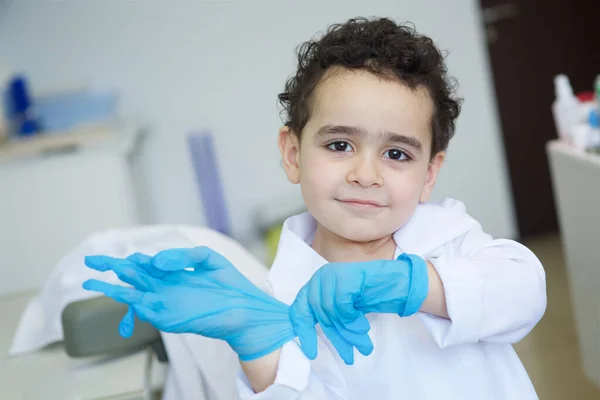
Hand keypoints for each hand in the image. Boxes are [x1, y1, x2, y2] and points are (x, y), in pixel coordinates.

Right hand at [82, 246, 295, 360]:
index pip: (146, 264)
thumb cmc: (230, 284)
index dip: (131, 258)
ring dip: (115, 288)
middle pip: (134, 277)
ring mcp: (168, 303)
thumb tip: (158, 261)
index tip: (119, 253)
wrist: (248, 308)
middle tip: (91, 261)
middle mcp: (167, 288)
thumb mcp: (207, 259)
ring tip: (92, 281)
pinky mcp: (172, 318)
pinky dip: (134, 302)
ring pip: (135, 294)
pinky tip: (123, 294)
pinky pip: (148, 310)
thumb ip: (183, 255)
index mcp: (175, 273)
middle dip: (113, 268)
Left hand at [290, 253, 428, 364]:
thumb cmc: (368, 296)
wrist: (394, 282)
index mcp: (316, 285)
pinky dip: (352, 320)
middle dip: (336, 337)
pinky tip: (363, 327)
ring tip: (362, 343)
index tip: (311, 353)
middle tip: (349, 356)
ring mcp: (332, 274)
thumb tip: (309, 345)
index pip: (300, 310)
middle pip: (319, 314)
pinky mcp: (346, 275)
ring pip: (331, 312)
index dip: (304, 332)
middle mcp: (320, 277)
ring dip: (348, 332)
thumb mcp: (343, 309)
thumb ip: (328, 319)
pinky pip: (342, 305)